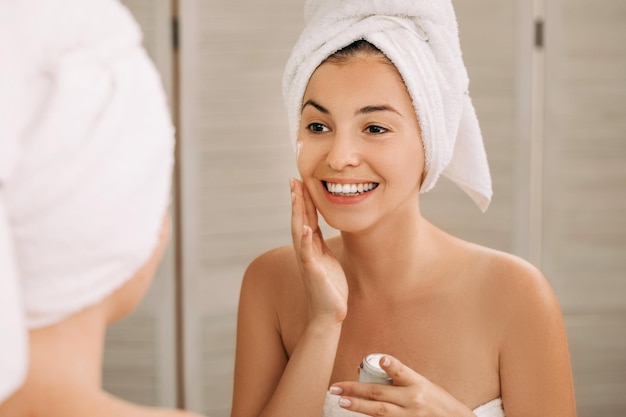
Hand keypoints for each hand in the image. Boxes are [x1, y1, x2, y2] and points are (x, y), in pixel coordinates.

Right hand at [290, 178, 347, 324]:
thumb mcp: (325, 257)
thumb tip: (314, 226)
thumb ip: (318, 241)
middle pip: (299, 220)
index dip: (302, 200)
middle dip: (297, 200)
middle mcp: (306, 250)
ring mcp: (308, 261)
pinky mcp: (313, 272)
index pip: (305, 217)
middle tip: (293, 180)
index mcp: (311, 246)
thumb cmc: (328, 286)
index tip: (299, 181)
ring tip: (296, 196)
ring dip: (297, 214)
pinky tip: (306, 228)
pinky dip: (305, 240)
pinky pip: (307, 254)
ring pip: (299, 232)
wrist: (329, 313)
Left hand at [329, 355, 473, 416]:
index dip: (393, 366)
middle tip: (336, 388)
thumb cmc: (437, 401)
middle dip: (355, 390)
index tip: (383, 361)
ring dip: (358, 406)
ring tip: (342, 402)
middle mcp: (413, 400)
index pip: (403, 372)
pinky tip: (358, 416)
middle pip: (380, 394)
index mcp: (418, 384)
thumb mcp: (423, 383)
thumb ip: (402, 378)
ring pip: (378, 411)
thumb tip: (378, 366)